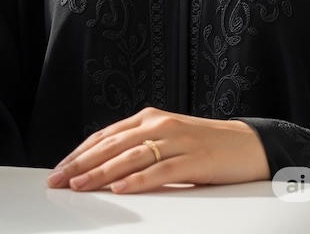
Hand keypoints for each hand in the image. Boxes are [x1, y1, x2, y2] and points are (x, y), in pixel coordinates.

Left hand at [46, 107, 269, 192]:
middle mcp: (157, 125)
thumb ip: (141, 149)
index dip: (79, 153)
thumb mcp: (167, 141)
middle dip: (81, 163)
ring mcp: (175, 140)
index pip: (104, 136)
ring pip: (129, 157)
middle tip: (59, 180)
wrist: (250, 144)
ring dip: (100, 173)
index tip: (60, 169)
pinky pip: (159, 170)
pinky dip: (137, 180)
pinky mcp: (192, 159)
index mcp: (147, 119)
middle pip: (110, 145)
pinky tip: (120, 189)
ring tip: (80, 186)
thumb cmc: (206, 146)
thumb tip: (106, 169)